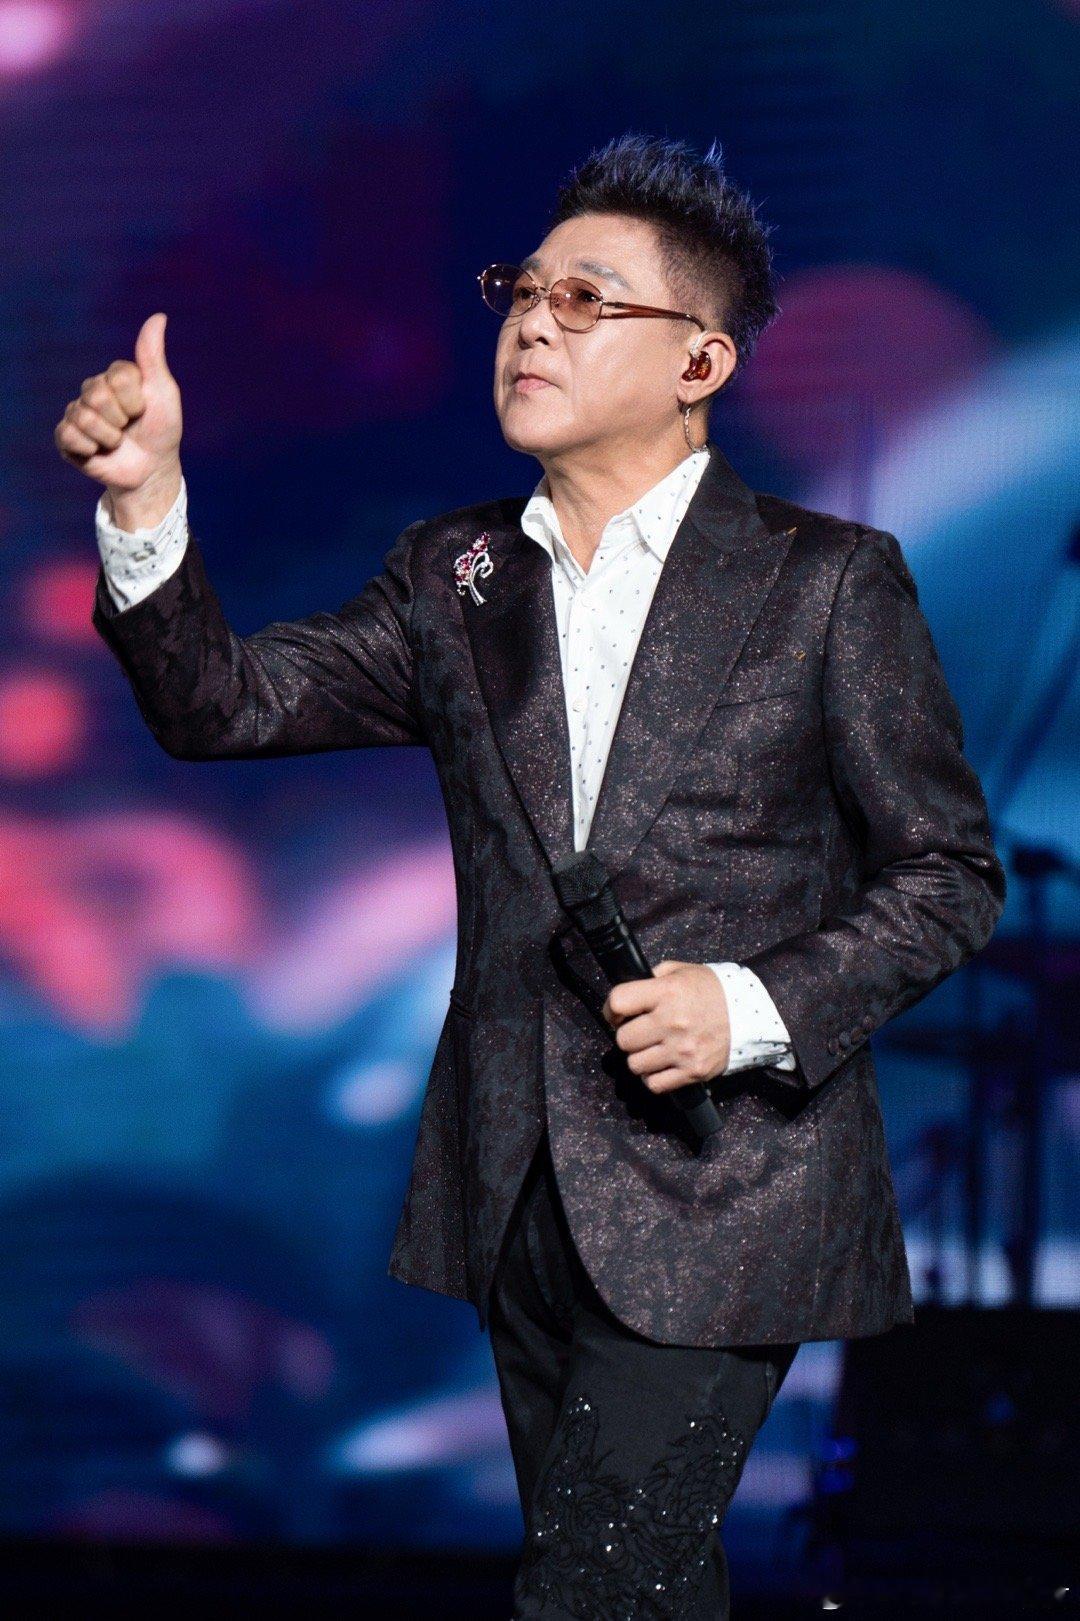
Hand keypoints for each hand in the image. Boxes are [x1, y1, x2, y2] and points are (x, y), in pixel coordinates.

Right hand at [54, 312, 182, 499]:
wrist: (151, 470)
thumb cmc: (161, 430)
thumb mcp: (163, 392)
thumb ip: (153, 356)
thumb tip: (159, 316)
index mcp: (114, 377)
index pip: (117, 377)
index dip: (135, 400)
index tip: (144, 410)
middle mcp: (93, 391)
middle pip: (97, 395)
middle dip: (121, 419)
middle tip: (130, 428)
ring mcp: (78, 413)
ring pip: (84, 416)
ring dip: (108, 437)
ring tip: (117, 442)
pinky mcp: (67, 437)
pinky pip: (69, 434)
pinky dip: (89, 448)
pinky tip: (98, 451)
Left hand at [601, 960, 730, 1093]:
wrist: (750, 1015)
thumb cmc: (712, 991)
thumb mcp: (682, 971)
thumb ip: (653, 977)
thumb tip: (629, 992)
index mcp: (667, 992)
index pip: (618, 1002)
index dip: (611, 1009)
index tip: (617, 1014)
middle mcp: (672, 1021)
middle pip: (623, 1039)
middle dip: (627, 1035)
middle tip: (639, 1032)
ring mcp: (683, 1050)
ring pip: (635, 1064)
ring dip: (639, 1058)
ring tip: (651, 1049)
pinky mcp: (692, 1072)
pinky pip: (654, 1084)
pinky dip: (653, 1077)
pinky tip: (661, 1065)